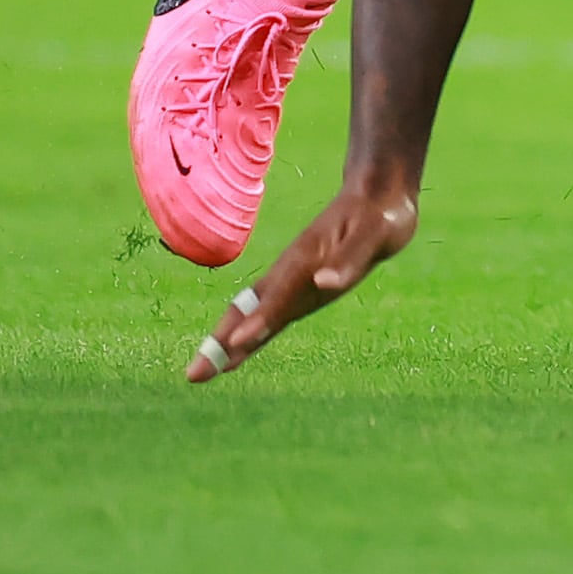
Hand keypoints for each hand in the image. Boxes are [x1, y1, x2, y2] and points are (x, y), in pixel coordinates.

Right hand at [184, 182, 416, 382]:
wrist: (379, 198)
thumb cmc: (378, 216)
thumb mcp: (372, 235)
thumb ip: (349, 259)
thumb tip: (323, 283)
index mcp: (303, 258)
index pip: (275, 296)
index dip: (256, 321)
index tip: (233, 347)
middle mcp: (290, 272)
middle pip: (247, 310)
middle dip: (220, 342)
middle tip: (193, 375)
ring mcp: (294, 281)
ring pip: (252, 316)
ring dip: (228, 343)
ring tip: (204, 372)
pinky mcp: (303, 289)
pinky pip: (270, 316)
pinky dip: (252, 335)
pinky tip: (238, 352)